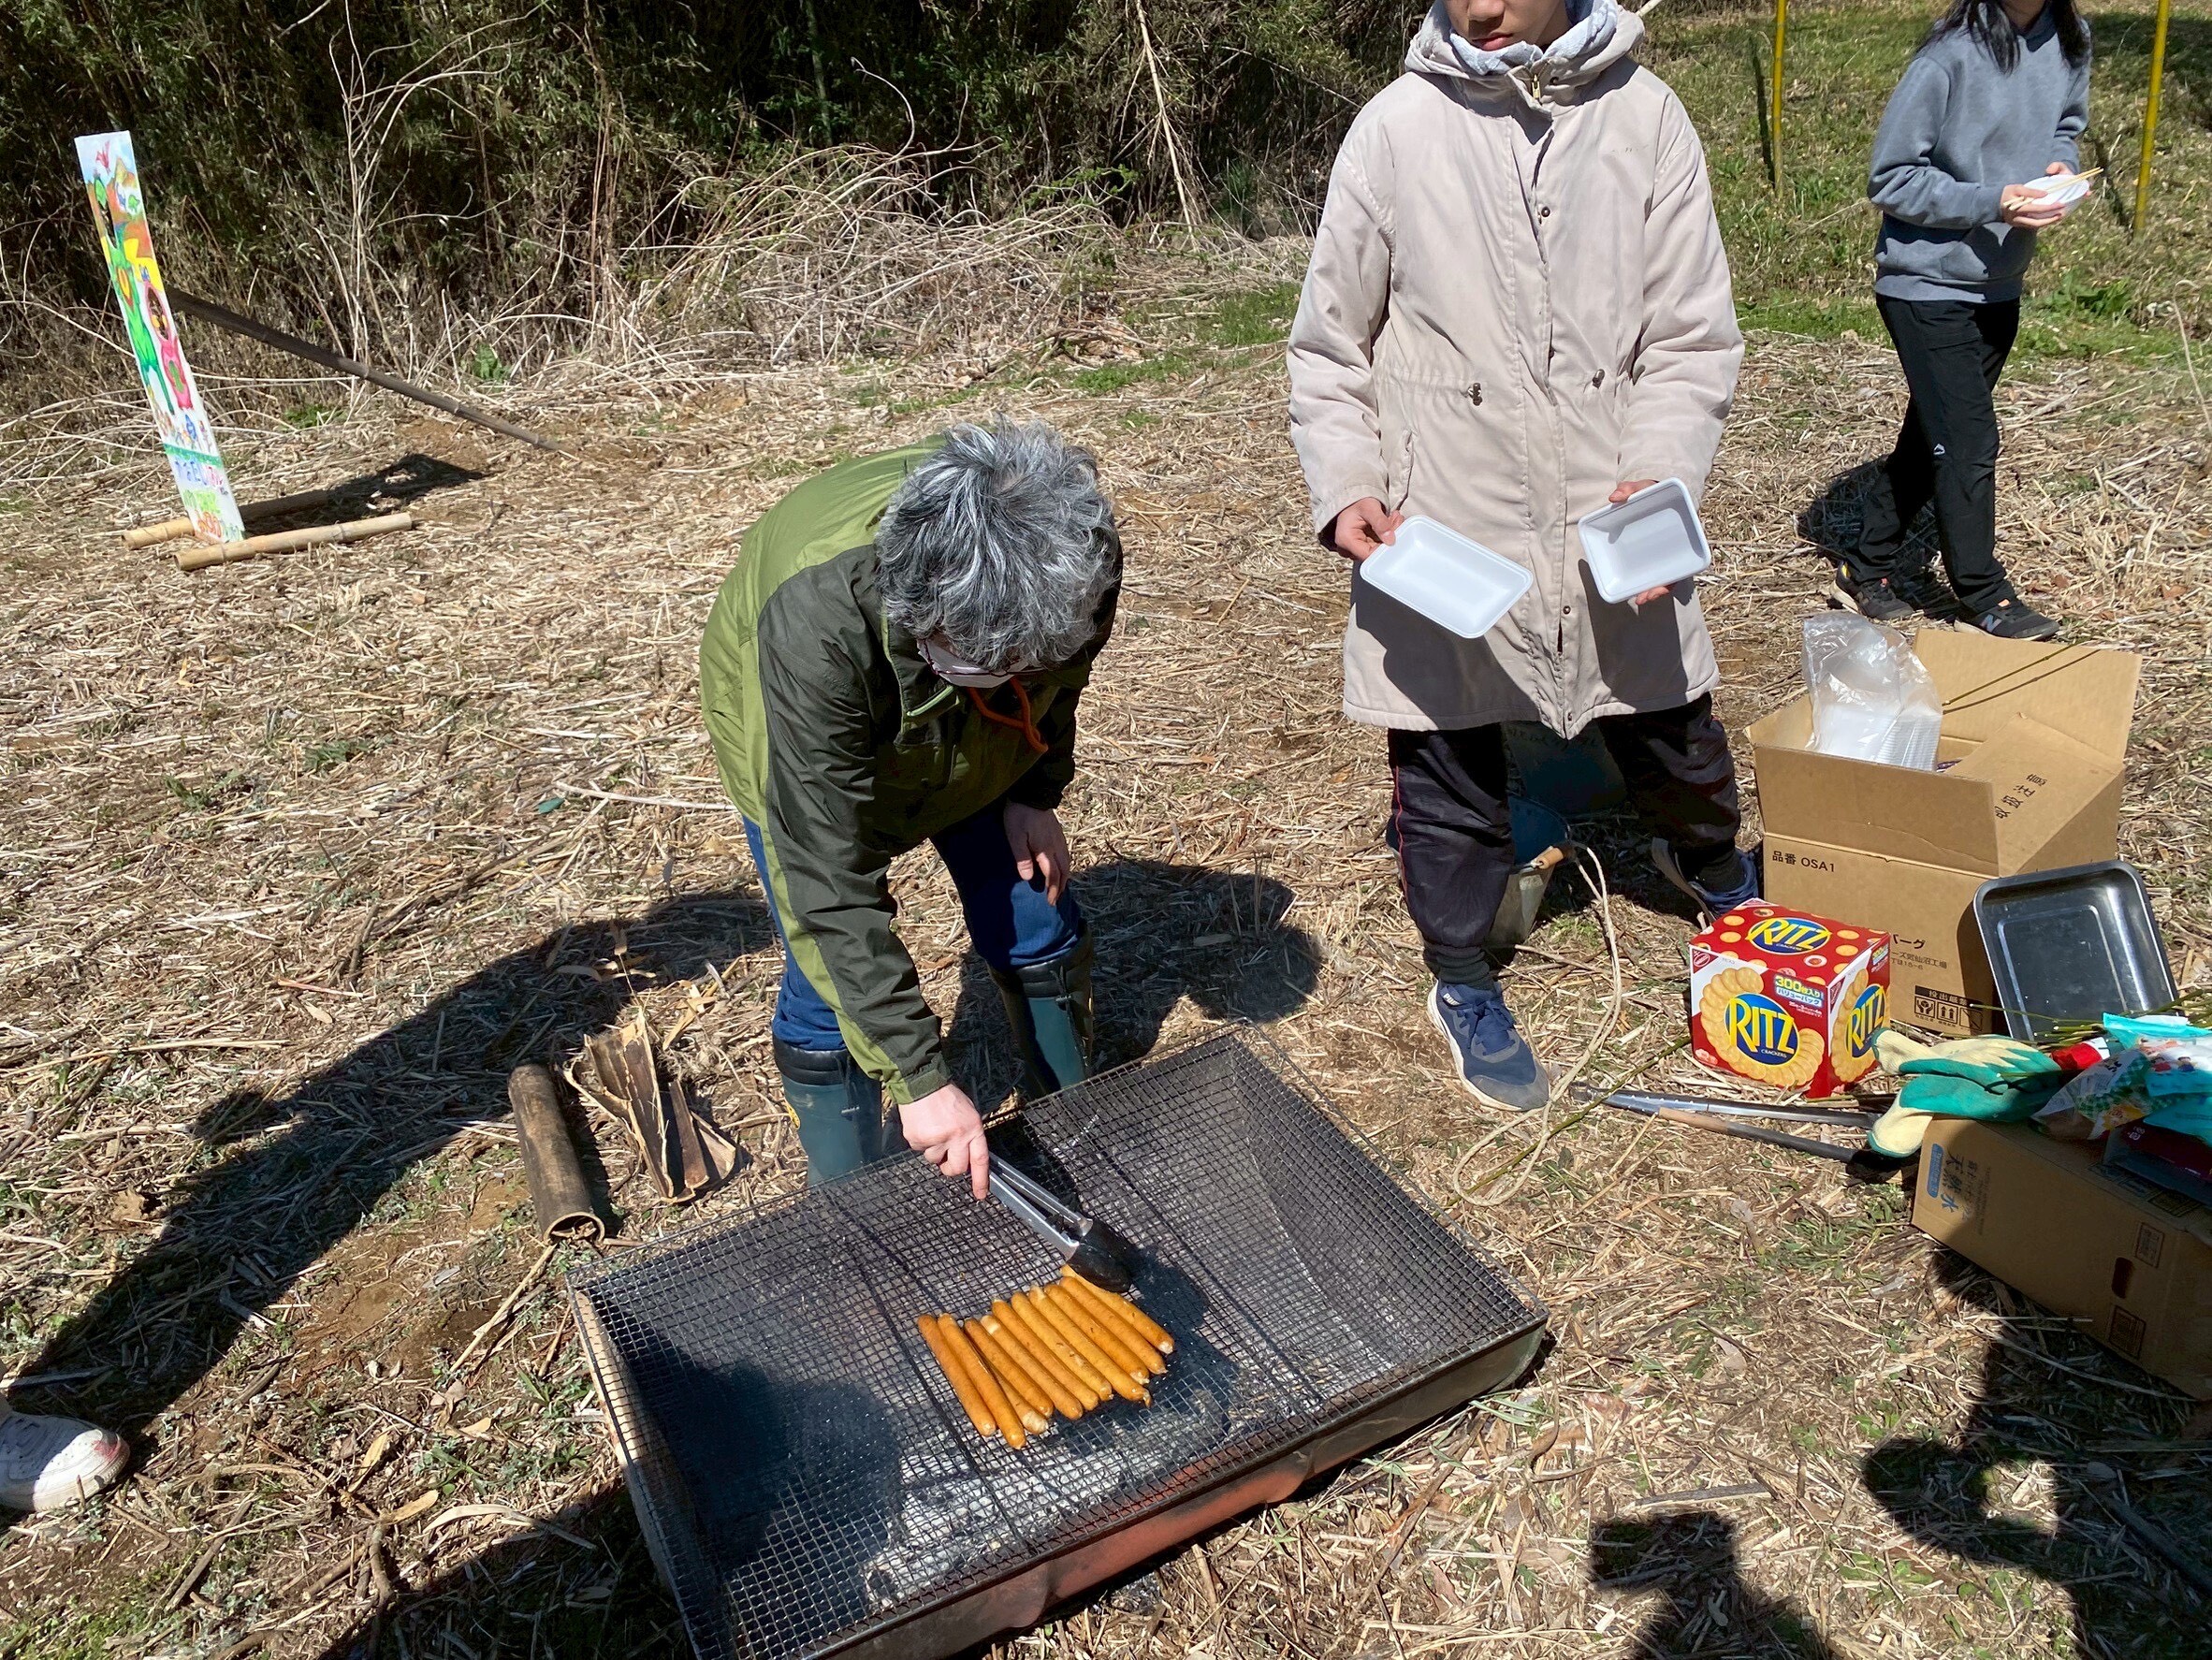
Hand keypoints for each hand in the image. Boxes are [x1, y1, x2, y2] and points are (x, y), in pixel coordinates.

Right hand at [901, 1081, 989, 1199]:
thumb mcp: (968, 1113)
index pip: (980, 1160)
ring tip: (933, 1130)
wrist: (921, 1084)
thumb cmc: (946, 1097)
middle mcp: (956, 1136)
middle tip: (947, 1160)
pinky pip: (920, 1150)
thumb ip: (969, 1135)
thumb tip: (967, 1156)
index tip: (980, 1194)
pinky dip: (921, 1142)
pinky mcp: (918, 1140)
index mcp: (972, 1129)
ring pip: (934, 1160)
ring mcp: (936, 1139)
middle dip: (951, 1168)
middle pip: (956, 1168)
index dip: (980, 1180)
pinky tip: (922, 1126)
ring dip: (934, 1150)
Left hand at [1003, 802, 1071, 903]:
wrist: (1033, 791)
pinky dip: (1065, 866)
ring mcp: (1059, 838)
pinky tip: (1060, 866)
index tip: (1050, 901)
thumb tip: (1029, 878)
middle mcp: (1056, 845)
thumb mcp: (1015, 836)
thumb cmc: (1020, 814)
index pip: (1053, 874)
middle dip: (1061, 886)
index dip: (1052, 889)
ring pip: (1067, 862)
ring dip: (1065, 877)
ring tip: (1060, 886)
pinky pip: (1066, 854)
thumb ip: (1022, 857)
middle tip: (1056, 899)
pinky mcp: (1057, 832)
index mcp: (1045, 849)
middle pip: (1064, 870)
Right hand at [1326, 497, 1401, 561]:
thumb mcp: (1369, 508)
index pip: (1368, 554)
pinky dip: (1386, 533)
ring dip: (1390, 534)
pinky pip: (1377, 544)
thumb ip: (1380, 523)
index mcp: (1346, 540)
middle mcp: (1348, 547)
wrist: (1352, 497)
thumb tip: (1391, 540)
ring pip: (1378, 548)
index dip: (1384, 549)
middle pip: (1374, 552)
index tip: (1396, 536)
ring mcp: (1355, 547)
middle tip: (1398, 520)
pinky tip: (1391, 521)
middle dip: (1389, 537)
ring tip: (1395, 518)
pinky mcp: (1362, 544)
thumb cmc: (1356, 501)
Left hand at [1607, 481, 1673, 606]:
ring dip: (1654, 589)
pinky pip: (1652, 570)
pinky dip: (1645, 580)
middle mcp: (1678, 543)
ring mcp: (1665, 550)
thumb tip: (1614, 499)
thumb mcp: (1644, 487)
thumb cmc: (1652, 492)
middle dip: (1663, 586)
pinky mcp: (1652, 554)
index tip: (1668, 579)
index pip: (1688, 551)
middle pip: (1676, 569)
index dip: (1680, 568)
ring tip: (1640, 599)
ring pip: (1665, 574)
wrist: (1654, 492)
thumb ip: (1630, 488)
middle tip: (1646, 596)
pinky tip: (1634, 590)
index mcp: (1683, 527)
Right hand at [1999, 182, 2066, 229]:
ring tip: (2057, 217)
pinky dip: (2040, 222)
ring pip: (2035, 226)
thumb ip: (2031, 191)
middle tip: (2062, 214)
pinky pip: (2031, 226)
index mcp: (2019, 209)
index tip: (2061, 204)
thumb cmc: (2007, 193)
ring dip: (2047, 222)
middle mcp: (2018, 219)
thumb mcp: (2018, 188)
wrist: (1992, 204)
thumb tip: (2045, 194)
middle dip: (2051, 219)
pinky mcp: (2017, 225)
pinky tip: (2047, 219)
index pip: (2038, 209)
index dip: (2050, 207)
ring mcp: (2017, 223)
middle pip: (2038, 222)